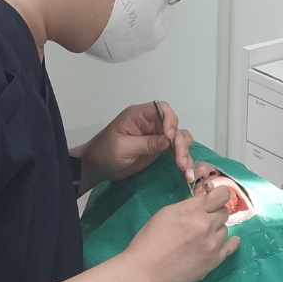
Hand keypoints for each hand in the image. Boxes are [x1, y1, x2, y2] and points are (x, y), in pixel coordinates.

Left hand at [76, 101, 191, 190]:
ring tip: (185, 170)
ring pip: (179, 139)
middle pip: (175, 126)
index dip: (170, 120)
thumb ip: (146, 143)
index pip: (162, 109)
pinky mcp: (159, 150)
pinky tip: (185, 172)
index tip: (170, 137)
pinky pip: (175, 151)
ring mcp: (156, 136)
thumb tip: (169, 140)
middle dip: (180, 144)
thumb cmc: (104, 152)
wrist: (97, 167)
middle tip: (181, 162)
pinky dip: (182, 160)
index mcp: (139, 116)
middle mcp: (151, 123)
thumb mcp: (123, 147)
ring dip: (185, 153)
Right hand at [125, 183, 238, 281]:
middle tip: (202, 220)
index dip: (220, 194)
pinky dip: (229, 242)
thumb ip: (188, 206)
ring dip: (216, 230)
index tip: (215, 198)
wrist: (145, 271)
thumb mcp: (166, 213)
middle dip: (214, 214)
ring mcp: (212, 244)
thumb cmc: (149, 240)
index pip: (222, 194)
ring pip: (225, 230)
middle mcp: (206, 225)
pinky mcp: (214, 261)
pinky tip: (228, 241)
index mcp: (192, 210)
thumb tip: (203, 203)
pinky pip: (231, 247)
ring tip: (202, 237)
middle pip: (224, 213)